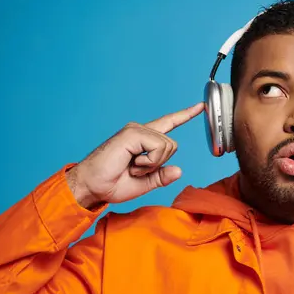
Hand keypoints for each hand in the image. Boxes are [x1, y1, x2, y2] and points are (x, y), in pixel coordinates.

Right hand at [66, 103, 204, 209]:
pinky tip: (132, 163)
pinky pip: (158, 148)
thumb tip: (179, 170)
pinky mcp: (132, 134)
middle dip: (159, 164)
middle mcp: (141, 130)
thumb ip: (162, 176)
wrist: (92, 188)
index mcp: (144, 139)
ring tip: (132, 167)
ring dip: (152, 164)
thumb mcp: (145, 183)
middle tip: (136, 169)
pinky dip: (149, 162)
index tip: (201, 106)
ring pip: (167, 147)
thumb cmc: (113, 184)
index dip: (185, 115)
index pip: (169, 124)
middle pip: (173, 145)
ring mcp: (136, 130)